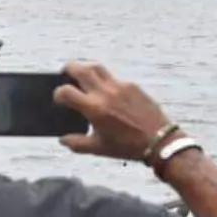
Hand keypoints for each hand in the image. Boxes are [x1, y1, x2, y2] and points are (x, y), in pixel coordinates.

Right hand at [53, 60, 172, 160]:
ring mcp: (120, 86)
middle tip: (65, 74)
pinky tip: (107, 91)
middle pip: (80, 69)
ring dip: (86, 68)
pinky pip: (114, 78)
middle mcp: (105, 93)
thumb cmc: (128, 146)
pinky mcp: (133, 86)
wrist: (159, 140)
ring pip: (97, 67)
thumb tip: (62, 139)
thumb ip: (77, 143)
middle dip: (68, 69)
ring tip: (83, 76)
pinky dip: (105, 81)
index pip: (65, 91)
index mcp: (93, 108)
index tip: (60, 99)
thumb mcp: (99, 148)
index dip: (58, 94)